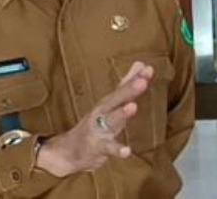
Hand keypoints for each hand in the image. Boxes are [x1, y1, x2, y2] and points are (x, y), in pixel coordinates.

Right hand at [36, 61, 153, 176]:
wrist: (68, 151)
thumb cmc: (94, 125)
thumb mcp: (110, 104)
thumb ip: (126, 85)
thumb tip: (141, 64)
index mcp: (108, 103)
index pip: (123, 88)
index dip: (136, 79)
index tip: (149, 69)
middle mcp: (102, 113)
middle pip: (116, 99)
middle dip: (128, 90)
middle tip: (142, 81)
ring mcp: (99, 129)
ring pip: (111, 120)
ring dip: (121, 113)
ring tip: (132, 107)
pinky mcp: (97, 147)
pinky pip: (108, 148)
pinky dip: (117, 150)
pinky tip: (127, 151)